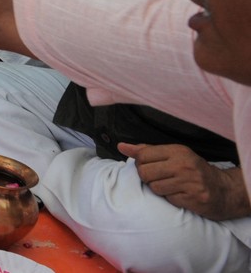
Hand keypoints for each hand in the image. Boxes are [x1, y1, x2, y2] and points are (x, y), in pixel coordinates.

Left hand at [117, 143, 250, 220]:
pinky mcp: (193, 198)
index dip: (140, 164)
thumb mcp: (174, 155)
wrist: (224, 190)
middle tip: (158, 178)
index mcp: (177, 151)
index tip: (148, 167)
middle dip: (146, 178)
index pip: (142, 156)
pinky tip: (180, 194)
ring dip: (158, 189)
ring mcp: (189, 182)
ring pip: (154, 187)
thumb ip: (147, 151)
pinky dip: (170, 198)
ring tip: (170, 186)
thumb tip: (121, 146)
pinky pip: (168, 199)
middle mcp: (183, 165)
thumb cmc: (193, 170)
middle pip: (145, 172)